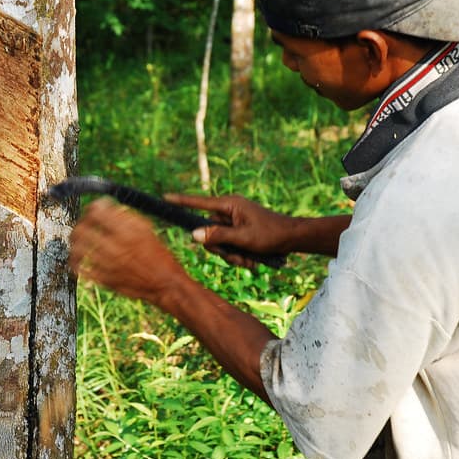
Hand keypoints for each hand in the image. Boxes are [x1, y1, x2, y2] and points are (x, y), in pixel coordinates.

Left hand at [68, 198, 187, 302]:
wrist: (165, 283)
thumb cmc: (158, 255)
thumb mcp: (146, 230)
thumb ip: (126, 217)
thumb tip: (107, 207)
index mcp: (127, 231)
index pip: (97, 213)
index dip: (92, 207)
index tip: (92, 209)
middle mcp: (116, 247)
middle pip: (82, 230)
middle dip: (79, 224)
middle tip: (81, 225)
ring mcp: (108, 265)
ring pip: (78, 250)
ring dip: (74, 244)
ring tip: (76, 242)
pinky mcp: (105, 280)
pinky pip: (82, 270)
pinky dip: (76, 264)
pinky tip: (78, 261)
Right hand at [163, 194, 295, 267]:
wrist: (293, 238)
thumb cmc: (271, 234)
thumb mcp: (243, 238)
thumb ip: (218, 236)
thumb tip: (194, 234)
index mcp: (229, 205)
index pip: (199, 203)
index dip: (181, 202)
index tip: (165, 198)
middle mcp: (229, 212)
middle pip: (208, 232)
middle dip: (222, 249)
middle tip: (238, 256)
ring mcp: (233, 222)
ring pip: (219, 243)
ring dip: (232, 256)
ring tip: (250, 259)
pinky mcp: (238, 232)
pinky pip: (228, 247)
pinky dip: (238, 256)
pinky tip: (252, 260)